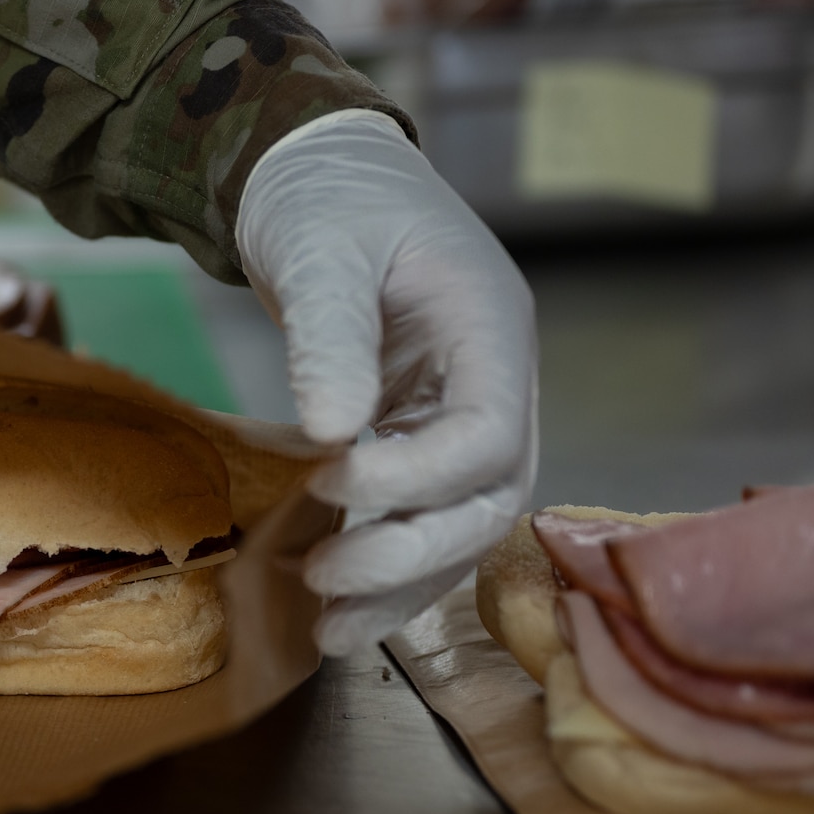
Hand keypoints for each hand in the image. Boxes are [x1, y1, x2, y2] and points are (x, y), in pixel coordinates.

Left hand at [238, 109, 537, 655]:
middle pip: (488, 501)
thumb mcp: (320, 248)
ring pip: (459, 527)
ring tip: (324, 630)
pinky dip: (383, 572)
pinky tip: (330, 613)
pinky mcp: (419, 441)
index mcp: (490, 328)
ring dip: (399, 586)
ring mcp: (461, 417)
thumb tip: (331, 429)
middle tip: (322, 578)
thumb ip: (329, 333)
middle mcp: (493, 384)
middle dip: (412, 554)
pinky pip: (421, 522)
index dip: (418, 476)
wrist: (319, 183)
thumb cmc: (327, 200)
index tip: (331, 477)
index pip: (488, 434)